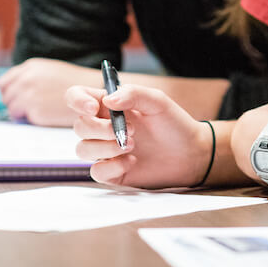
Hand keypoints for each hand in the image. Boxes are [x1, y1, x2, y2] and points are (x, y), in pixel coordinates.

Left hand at [0, 58, 97, 125]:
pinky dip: (33, 119)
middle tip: (28, 108)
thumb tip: (14, 89)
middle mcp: (27, 79)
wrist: (90, 93)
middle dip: (15, 103)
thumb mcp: (50, 71)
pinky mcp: (34, 110)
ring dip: (22, 113)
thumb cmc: (74, 83)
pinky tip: (47, 115)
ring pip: (12, 109)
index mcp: (31, 67)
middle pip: (7, 96)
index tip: (15, 98)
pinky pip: (25, 118)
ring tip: (39, 112)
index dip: (9, 92)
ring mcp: (29, 95)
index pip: (5, 82)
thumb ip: (31, 76)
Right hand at [66, 83, 213, 188]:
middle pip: (79, 125)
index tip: (93, 108)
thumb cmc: (173, 124)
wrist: (190, 154)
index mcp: (109, 105)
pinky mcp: (111, 172)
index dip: (77, 100)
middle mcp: (103, 127)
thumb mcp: (158, 101)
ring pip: (82, 149)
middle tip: (131, 130)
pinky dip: (112, 166)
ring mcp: (105, 150)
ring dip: (106, 147)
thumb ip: (133, 94)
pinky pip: (96, 171)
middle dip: (100, 128)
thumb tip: (107, 100)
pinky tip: (132, 162)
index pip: (77, 97)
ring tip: (133, 146)